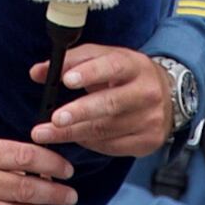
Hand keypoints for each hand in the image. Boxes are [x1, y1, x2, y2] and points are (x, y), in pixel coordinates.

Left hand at [30, 45, 172, 160]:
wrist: (167, 96)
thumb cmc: (126, 74)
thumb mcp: (103, 58)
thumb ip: (71, 61)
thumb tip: (37, 72)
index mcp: (135, 65)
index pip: (113, 67)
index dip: (90, 73)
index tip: (66, 80)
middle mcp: (146, 92)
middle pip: (110, 104)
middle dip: (79, 112)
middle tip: (54, 119)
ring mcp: (150, 119)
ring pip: (107, 129)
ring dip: (74, 133)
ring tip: (47, 133)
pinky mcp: (148, 141)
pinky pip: (112, 146)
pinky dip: (90, 143)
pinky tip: (75, 138)